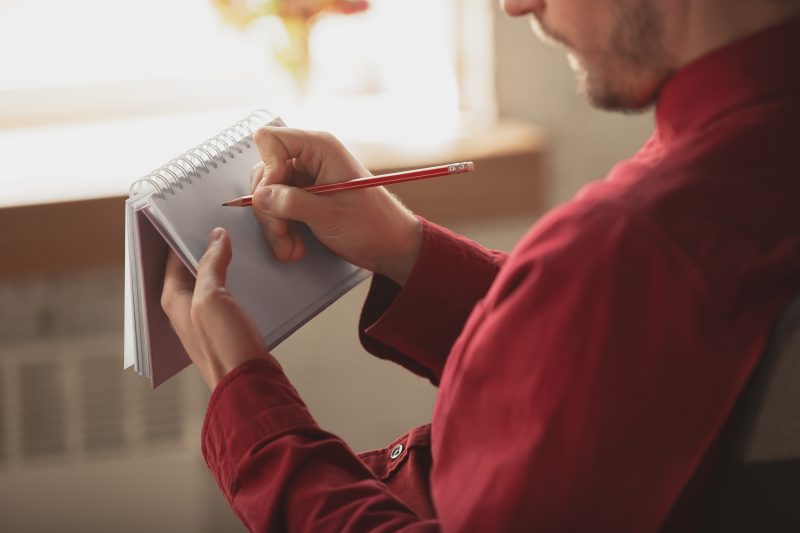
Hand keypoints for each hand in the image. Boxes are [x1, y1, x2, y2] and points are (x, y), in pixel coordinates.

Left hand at [161, 227, 280, 389]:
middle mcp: (185, 309)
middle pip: (192, 269)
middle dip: (206, 248)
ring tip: (239, 244)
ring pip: (212, 281)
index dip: (184, 236)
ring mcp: (206, 319)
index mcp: (172, 300)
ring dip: (223, 265)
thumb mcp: (211, 298)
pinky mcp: (226, 327)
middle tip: (222, 226)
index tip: (200, 217)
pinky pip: (228, 295)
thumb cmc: (225, 345)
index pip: (172, 258)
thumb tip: (216, 237)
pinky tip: (251, 273)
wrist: (250, 382)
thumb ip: (210, 265)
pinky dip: (236, 281)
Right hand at [249, 126, 420, 285]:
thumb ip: (291, 203)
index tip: (275, 196)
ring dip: (275, 225)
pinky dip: (281, 230)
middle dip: (268, 208)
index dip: (267, 168)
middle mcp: (310, 158)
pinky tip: (294, 247)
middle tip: (282, 232)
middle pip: (264, 173)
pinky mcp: (303, 198)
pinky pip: (277, 209)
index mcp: (320, 148)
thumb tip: (260, 197)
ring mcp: (305, 179)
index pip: (270, 139)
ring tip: (291, 248)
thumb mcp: (330, 215)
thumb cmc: (374, 225)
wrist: (391, 247)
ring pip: (267, 196)